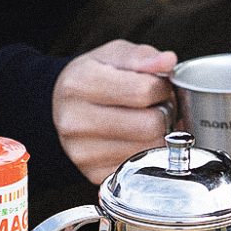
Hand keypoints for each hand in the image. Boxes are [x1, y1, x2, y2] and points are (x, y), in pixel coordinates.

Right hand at [53, 40, 177, 183]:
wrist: (62, 108)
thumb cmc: (92, 79)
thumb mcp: (113, 55)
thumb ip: (142, 56)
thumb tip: (167, 62)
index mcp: (80, 84)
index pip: (143, 91)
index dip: (162, 88)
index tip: (158, 86)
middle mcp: (76, 121)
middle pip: (149, 125)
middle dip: (163, 114)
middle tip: (156, 106)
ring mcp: (83, 152)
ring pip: (149, 150)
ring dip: (158, 136)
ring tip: (145, 121)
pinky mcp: (94, 174)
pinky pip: (140, 168)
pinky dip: (146, 155)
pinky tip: (136, 140)